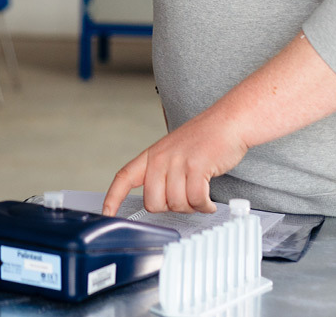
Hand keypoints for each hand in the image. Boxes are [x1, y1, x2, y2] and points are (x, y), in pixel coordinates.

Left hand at [102, 111, 248, 215]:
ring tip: (200, 195)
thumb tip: (157, 200)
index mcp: (152, 155)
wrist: (229, 122)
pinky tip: (208, 202)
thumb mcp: (174, 152)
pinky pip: (196, 201)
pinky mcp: (197, 167)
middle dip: (170, 208)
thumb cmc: (205, 139)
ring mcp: (178, 162)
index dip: (112, 198)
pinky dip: (204, 206)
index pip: (124, 177)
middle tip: (185, 199)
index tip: (106, 213)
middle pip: (153, 202)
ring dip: (191, 206)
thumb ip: (161, 173)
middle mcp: (161, 158)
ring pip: (176, 204)